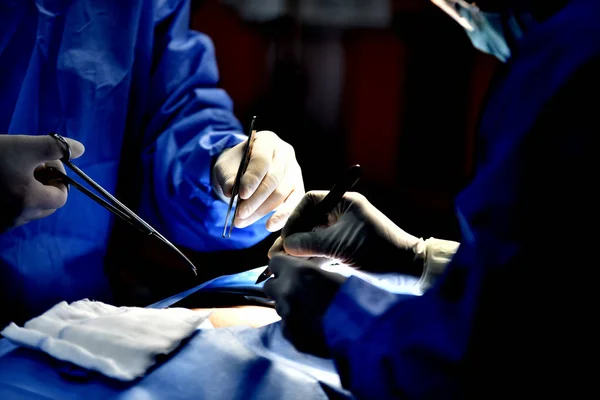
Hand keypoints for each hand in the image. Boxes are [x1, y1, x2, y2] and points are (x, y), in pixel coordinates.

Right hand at [0, 134, 84, 231]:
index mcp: (29, 203)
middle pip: (46, 205)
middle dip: (45, 184)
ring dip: (29, 191)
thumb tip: (80, 149)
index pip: (61, 197)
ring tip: (14, 171)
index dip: (58, 176)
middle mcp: (16, 219)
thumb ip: (56, 147)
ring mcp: (0, 223)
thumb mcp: (24, 146)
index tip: (44, 160)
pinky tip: (2, 180)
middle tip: (31, 164)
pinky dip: (12, 198)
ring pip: (28, 209)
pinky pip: (10, 213)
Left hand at [212, 131, 303, 231]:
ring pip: (282, 194)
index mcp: (267, 141)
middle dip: (255, 200)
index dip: (252, 178)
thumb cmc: (235, 166)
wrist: (244, 171)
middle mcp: (285, 153)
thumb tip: (229, 190)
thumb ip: (228, 177)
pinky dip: (282, 217)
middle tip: (239, 214)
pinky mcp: (298, 187)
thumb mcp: (226, 168)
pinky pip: (293, 204)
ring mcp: (294, 171)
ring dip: (262, 211)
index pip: (262, 160)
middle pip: (273, 179)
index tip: (241, 194)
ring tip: (242, 221)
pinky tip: (269, 226)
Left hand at [263, 253, 346, 356]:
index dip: (282, 266)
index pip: (274, 262)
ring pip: (280, 308)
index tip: (290, 270)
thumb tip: (306, 274)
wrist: (362, 331)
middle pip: (269, 286)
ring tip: (312, 313)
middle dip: (280, 288)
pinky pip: (288, 328)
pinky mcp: (291, 337)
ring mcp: (287, 317)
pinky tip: (315, 328)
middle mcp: (286, 292)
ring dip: (290, 308)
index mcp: (297, 272)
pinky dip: (298, 327)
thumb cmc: (354, 298)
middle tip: (298, 292)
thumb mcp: (334, 275)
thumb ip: (312, 273)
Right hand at [268, 191, 424, 274]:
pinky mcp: (348, 252)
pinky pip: (323, 252)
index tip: (286, 238)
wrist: (409, 272)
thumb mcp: (340, 246)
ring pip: (314, 239)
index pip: (310, 202)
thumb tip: (286, 246)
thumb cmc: (378, 252)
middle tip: (276, 256)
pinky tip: (299, 271)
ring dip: (300, 251)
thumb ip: (310, 244)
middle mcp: (343, 215)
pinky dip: (311, 260)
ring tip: (282, 265)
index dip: (294, 218)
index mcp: (344, 204)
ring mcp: (345, 234)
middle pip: (309, 222)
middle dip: (293, 238)